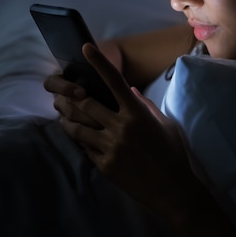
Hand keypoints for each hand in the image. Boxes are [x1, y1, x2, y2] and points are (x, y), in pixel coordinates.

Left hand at [45, 43, 194, 214]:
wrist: (172, 188)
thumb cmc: (172, 152)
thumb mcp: (163, 123)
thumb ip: (144, 105)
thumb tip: (131, 90)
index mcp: (137, 113)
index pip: (114, 81)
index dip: (99, 62)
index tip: (86, 48)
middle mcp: (121, 127)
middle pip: (86, 104)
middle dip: (72, 97)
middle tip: (63, 94)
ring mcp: (111, 147)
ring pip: (77, 128)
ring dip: (68, 121)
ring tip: (64, 118)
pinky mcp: (105, 165)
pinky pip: (85, 149)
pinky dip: (81, 142)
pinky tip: (81, 140)